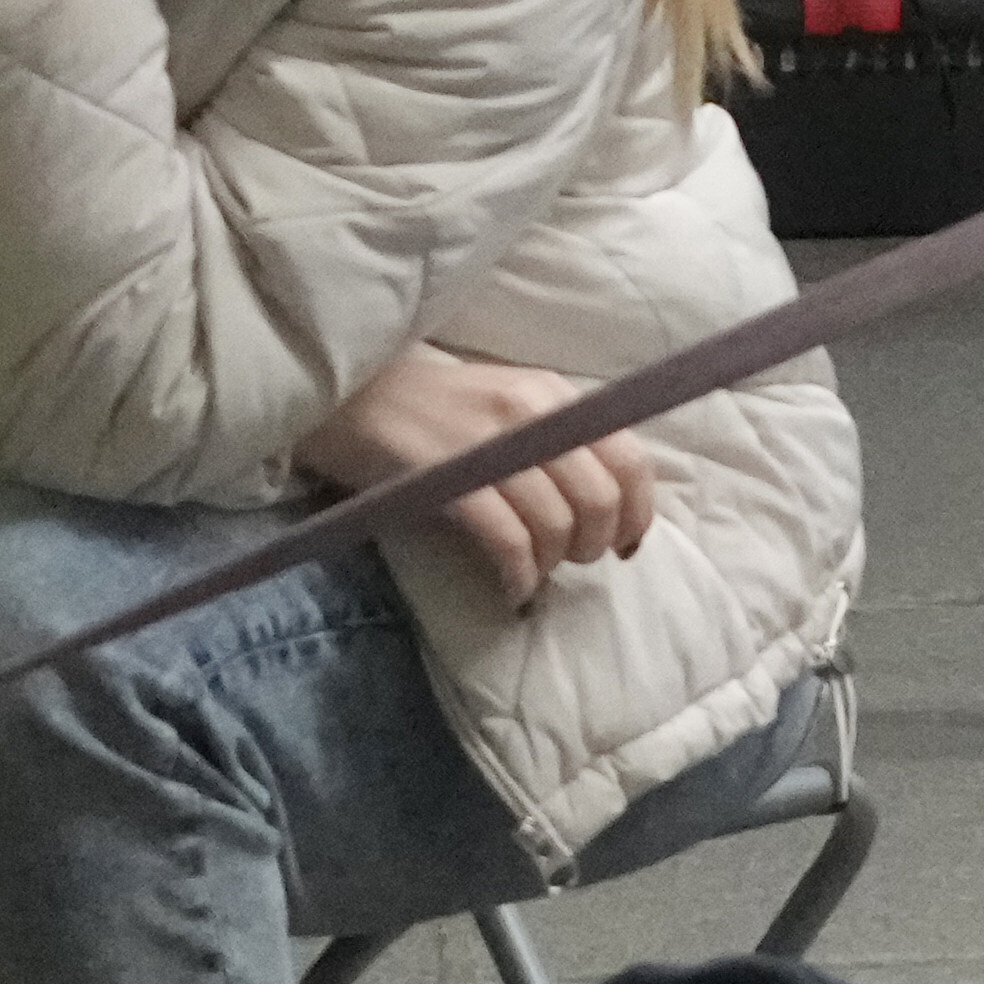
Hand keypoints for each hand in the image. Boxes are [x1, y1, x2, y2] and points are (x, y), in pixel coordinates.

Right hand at [304, 331, 666, 600]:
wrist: (346, 398)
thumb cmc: (430, 410)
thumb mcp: (506, 407)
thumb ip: (555, 442)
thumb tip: (605, 504)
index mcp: (552, 394)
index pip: (629, 457)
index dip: (638, 512)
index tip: (625, 544)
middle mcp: (530, 412)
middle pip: (599, 499)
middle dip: (594, 544)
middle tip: (571, 560)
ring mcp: (489, 445)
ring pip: (557, 524)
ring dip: (553, 563)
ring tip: (533, 571)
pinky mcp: (450, 480)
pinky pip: (509, 543)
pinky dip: (518, 576)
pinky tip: (510, 589)